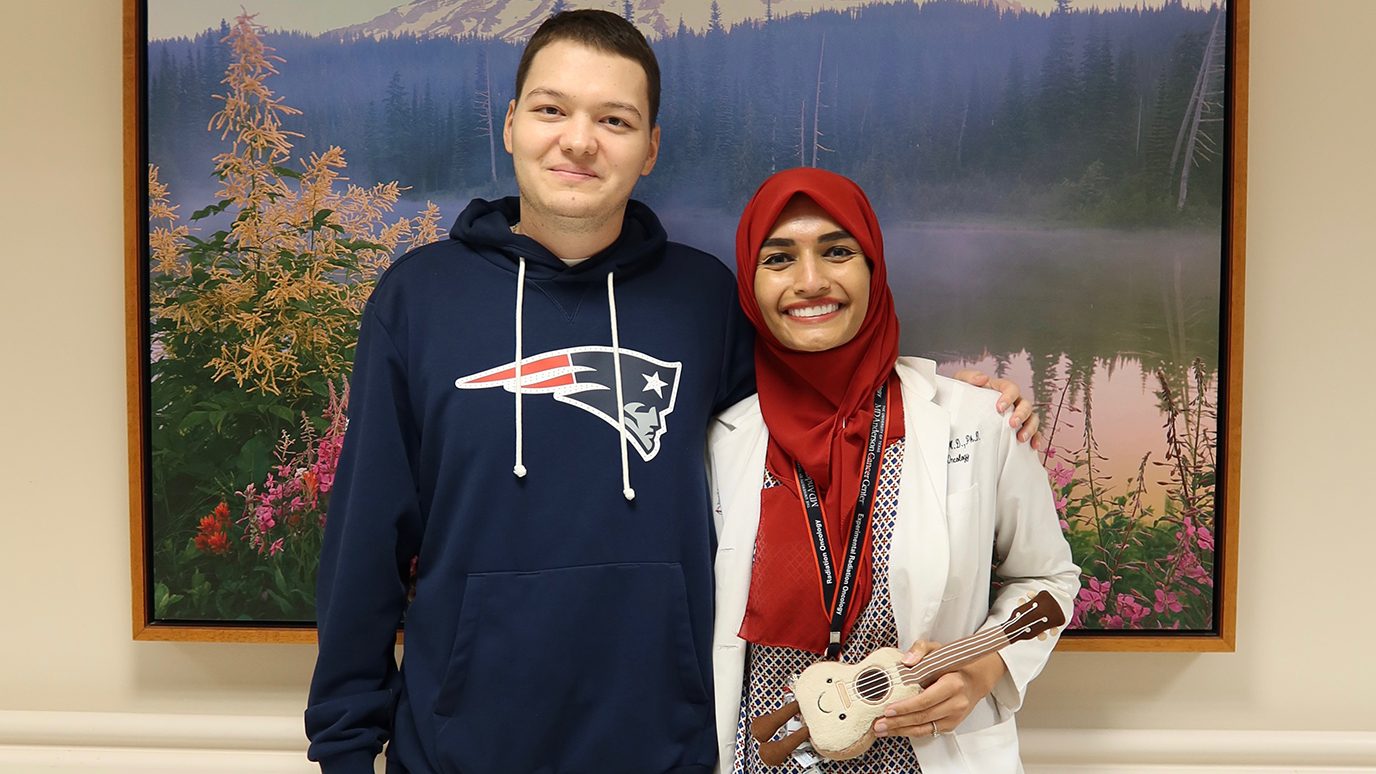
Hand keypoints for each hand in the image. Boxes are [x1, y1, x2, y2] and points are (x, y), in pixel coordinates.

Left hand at [869, 640, 1006, 738]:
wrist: (973, 679)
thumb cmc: (952, 664)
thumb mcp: (936, 649)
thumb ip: (920, 650)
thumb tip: (907, 661)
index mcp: (953, 684)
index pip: (926, 700)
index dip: (906, 707)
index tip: (888, 710)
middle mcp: (956, 704)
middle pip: (923, 717)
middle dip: (898, 722)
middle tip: (878, 724)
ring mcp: (955, 717)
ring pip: (924, 728)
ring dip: (901, 731)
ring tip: (881, 730)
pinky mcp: (951, 725)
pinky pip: (928, 731)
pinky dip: (910, 732)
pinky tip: (896, 729)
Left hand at [950, 369, 1042, 449]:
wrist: (959, 412)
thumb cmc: (964, 396)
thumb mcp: (962, 383)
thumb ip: (969, 377)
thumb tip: (982, 378)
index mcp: (1001, 389)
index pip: (1011, 388)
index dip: (1009, 397)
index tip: (999, 408)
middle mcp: (1014, 402)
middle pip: (1025, 404)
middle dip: (1021, 414)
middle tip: (1012, 424)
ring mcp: (1018, 415)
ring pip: (1033, 418)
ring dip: (1030, 427)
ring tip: (1021, 438)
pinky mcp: (1019, 429)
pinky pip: (1034, 432)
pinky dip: (1036, 438)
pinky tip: (1033, 446)